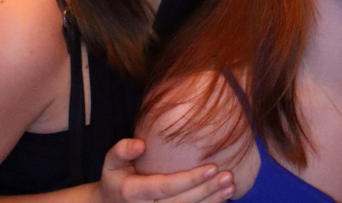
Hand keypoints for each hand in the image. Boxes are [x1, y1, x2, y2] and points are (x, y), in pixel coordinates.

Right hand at [96, 138, 234, 202]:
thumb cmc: (115, 177)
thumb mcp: (110, 161)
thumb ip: (122, 150)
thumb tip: (141, 144)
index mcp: (133, 193)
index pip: (165, 187)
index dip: (190, 179)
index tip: (212, 166)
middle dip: (206, 190)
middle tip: (228, 176)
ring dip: (210, 201)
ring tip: (230, 187)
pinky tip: (221, 200)